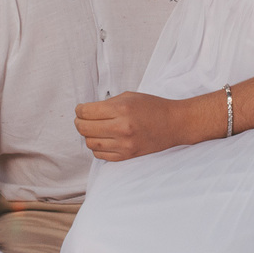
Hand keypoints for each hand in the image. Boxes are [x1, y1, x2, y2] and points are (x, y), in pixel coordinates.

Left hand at [75, 92, 194, 160]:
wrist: (174, 124)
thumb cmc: (152, 107)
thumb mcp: (129, 96)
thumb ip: (107, 104)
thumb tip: (86, 112)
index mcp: (121, 109)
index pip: (86, 112)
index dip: (79, 110)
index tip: (80, 109)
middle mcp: (122, 127)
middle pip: (85, 129)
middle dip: (79, 122)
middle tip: (81, 119)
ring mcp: (125, 144)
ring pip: (90, 143)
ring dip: (87, 136)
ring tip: (94, 129)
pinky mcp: (128, 156)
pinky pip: (101, 155)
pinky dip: (97, 147)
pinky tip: (102, 140)